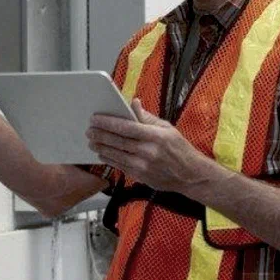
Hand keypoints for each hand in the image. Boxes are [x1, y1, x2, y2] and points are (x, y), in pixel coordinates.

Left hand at [87, 99, 213, 193]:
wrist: (190, 175)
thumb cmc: (180, 149)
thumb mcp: (167, 128)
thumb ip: (147, 117)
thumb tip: (133, 103)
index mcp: (156, 136)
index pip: (126, 127)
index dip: (108, 122)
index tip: (96, 118)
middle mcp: (148, 151)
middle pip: (118, 141)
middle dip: (101, 134)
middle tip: (89, 129)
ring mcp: (144, 166)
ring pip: (116, 155)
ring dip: (101, 147)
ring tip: (92, 141)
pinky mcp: (141, 176)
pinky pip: (120, 166)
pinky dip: (109, 159)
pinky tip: (102, 153)